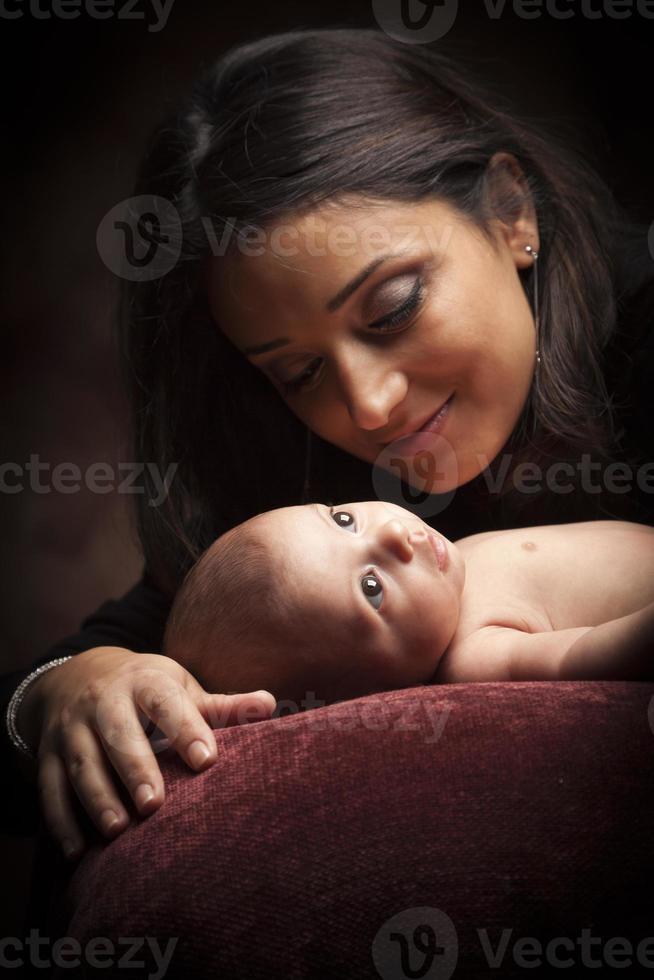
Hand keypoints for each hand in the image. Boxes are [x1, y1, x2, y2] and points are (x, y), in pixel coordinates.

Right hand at [17, 646, 275, 859]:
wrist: (76, 674)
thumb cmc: (145, 689)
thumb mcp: (179, 687)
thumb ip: (221, 705)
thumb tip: (270, 704)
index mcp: (144, 681)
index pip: (165, 701)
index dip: (185, 727)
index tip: (207, 759)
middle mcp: (103, 701)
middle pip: (117, 733)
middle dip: (134, 767)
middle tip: (153, 805)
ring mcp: (71, 728)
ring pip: (80, 763)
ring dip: (96, 798)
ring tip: (118, 831)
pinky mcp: (47, 753)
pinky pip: (48, 788)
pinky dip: (60, 821)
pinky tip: (77, 852)